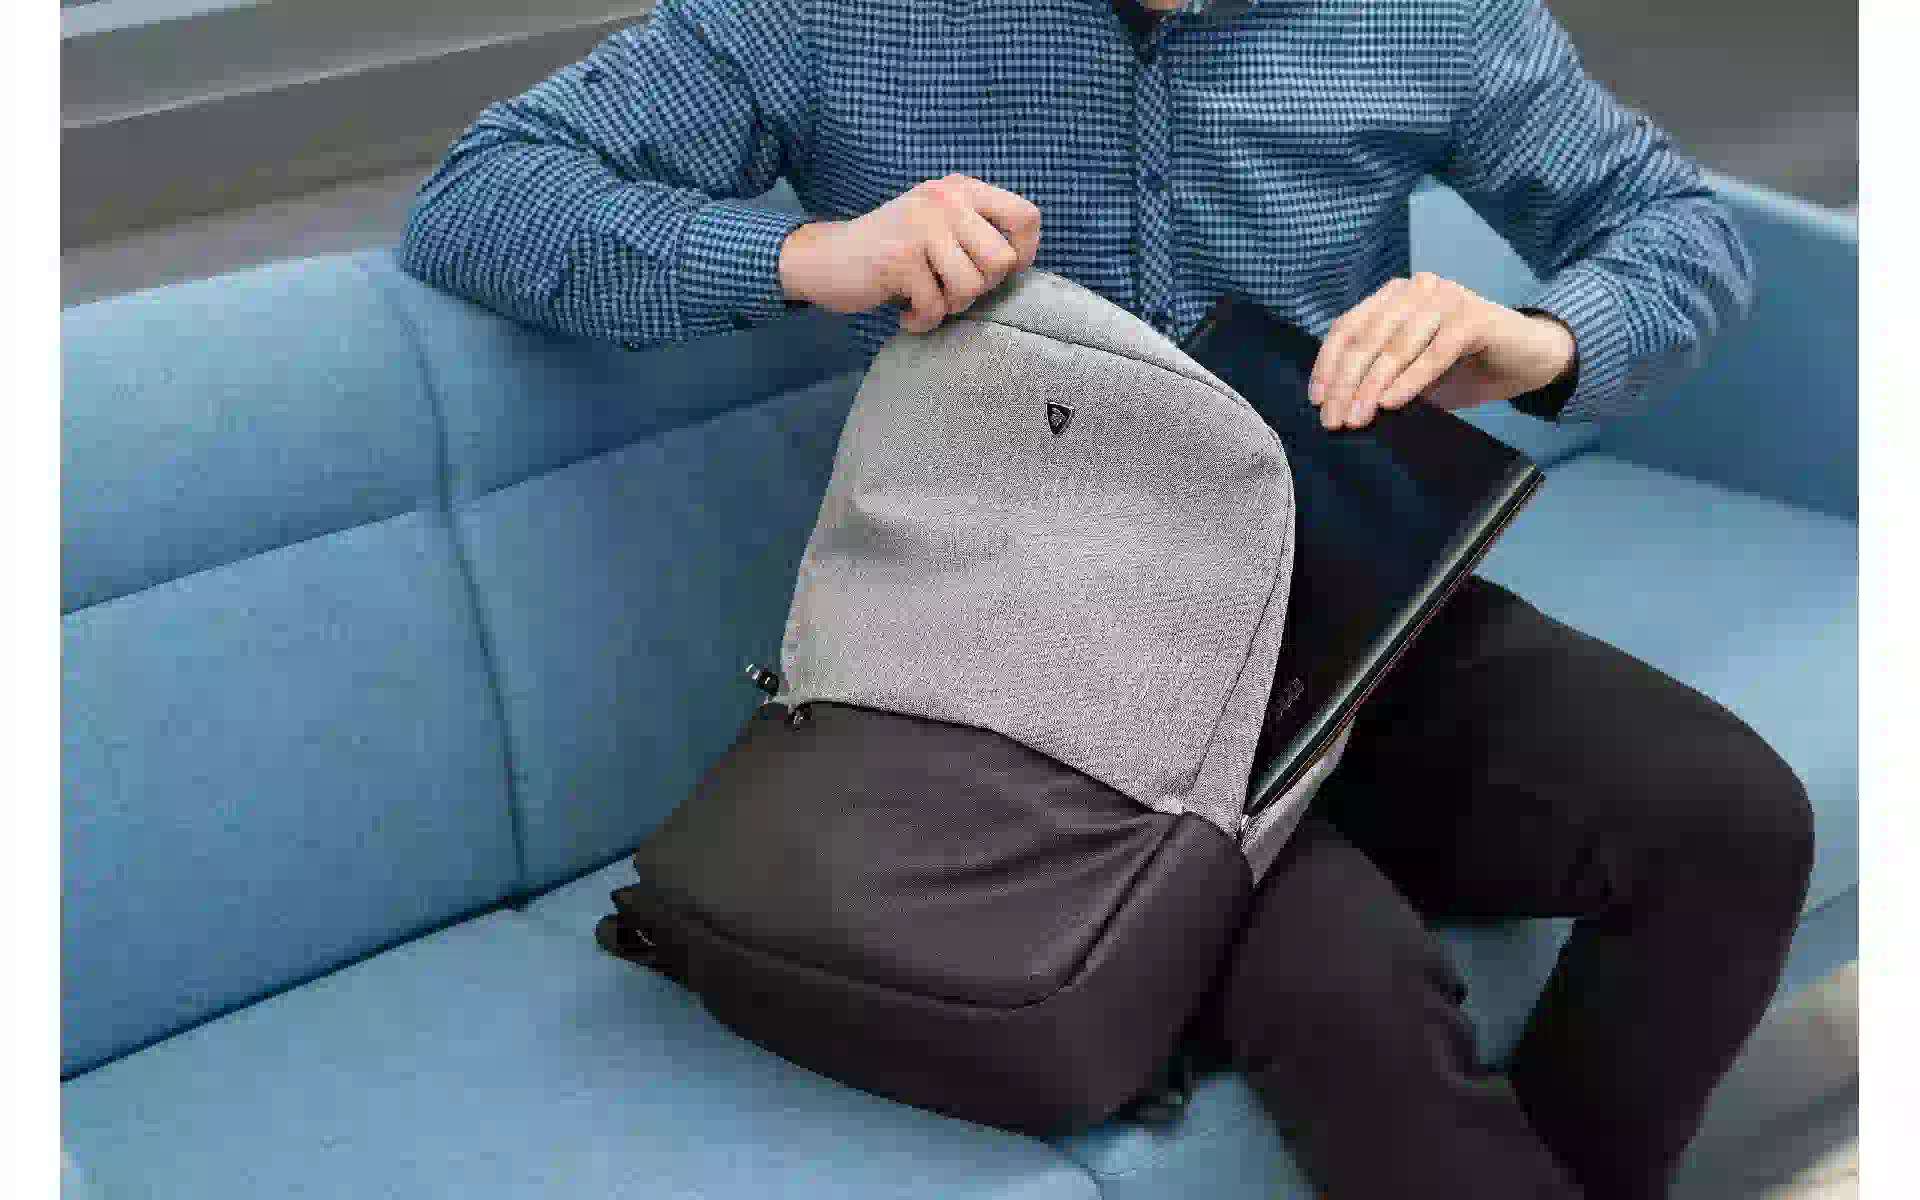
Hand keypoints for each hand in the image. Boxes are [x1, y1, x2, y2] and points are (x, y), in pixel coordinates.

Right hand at [777, 175, 1041, 333]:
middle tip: (949, 288)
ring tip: (927, 298)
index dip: (1023, 254)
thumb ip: (978, 233)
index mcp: (960, 189)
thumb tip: (1023, 264)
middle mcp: (944, 199)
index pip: (1026, 217)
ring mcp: (921, 226)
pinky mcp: (899, 258)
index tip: (997, 273)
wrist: (826, 260)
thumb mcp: (940, 227)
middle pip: (1002, 261)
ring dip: (950, 306)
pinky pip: (935, 306)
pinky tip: (905, 312)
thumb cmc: (893, 252)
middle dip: (980, 288)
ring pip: (972, 287)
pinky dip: (922, 321)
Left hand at [1309, 273, 1575, 428]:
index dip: (1328, 365)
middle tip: (1334, 421)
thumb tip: (1338, 407)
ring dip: (1372, 386)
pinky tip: (1391, 402)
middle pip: (1367, 338)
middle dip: (1346, 383)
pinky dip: (1410, 379)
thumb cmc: (1461, 368)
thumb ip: (1378, 378)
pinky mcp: (1473, 316)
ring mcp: (1445, 297)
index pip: (1348, 328)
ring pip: (1396, 345)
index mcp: (1392, 297)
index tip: (1316, 400)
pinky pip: (1434, 352)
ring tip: (1358, 418)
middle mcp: (1415, 289)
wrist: (1525, 360)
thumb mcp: (1410, 374)